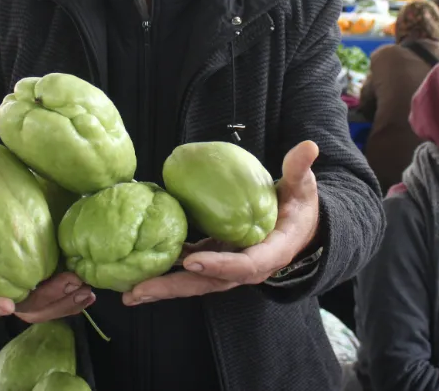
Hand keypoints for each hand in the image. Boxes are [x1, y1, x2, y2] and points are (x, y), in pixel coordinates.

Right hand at [0, 146, 95, 321]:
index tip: (5, 304)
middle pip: (19, 306)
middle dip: (44, 300)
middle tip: (67, 282)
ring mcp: (20, 291)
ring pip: (40, 309)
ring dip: (63, 303)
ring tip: (83, 288)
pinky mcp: (40, 285)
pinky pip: (54, 303)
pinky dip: (71, 301)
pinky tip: (89, 292)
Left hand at [124, 140, 320, 305]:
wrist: (298, 227)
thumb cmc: (299, 206)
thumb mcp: (303, 188)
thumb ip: (300, 170)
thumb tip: (308, 147)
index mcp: (270, 253)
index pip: (246, 265)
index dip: (219, 264)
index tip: (193, 260)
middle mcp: (246, 268)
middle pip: (209, 282)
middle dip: (175, 287)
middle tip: (139, 290)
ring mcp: (227, 265)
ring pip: (194, 281)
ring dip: (162, 286)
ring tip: (129, 292)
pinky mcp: (214, 257)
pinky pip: (188, 267)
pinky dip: (165, 270)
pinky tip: (136, 271)